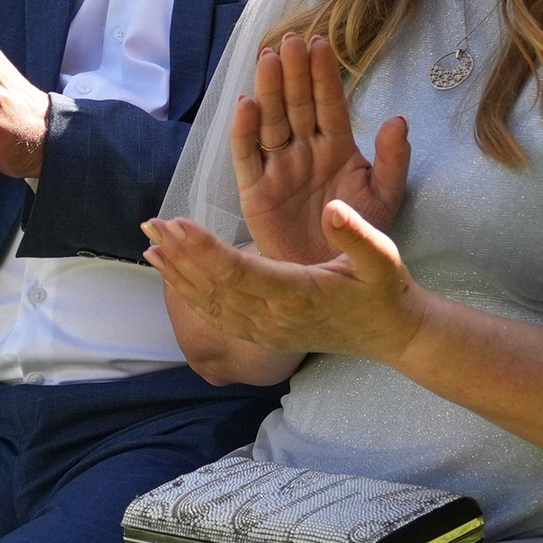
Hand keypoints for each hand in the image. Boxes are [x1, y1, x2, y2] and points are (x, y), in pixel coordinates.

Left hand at [143, 198, 424, 366]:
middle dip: (179, 256)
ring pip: (210, 305)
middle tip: (150, 224)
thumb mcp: (383, 257)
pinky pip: (218, 317)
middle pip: (213, 288)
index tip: (178, 223)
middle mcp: (275, 316)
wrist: (391, 334)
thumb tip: (332, 208)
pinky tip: (173, 277)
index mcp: (298, 293)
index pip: (239, 272)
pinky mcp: (264, 334)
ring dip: (177, 275)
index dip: (204, 249)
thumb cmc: (385, 290)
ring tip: (150, 246)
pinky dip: (190, 296)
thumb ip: (357, 234)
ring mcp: (266, 329)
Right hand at [230, 31, 408, 264]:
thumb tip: (399, 119)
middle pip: (296, 103)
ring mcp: (279, 167)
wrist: (335, 276)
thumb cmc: (360, 234)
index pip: (329, 102)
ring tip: (268, 58)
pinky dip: (244, 131)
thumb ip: (393, 159)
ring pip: (271, 121)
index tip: (321, 42)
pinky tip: (246, 104)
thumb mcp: (386, 196)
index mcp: (336, 146)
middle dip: (294, 72)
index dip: (324, 74)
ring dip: (268, 89)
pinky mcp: (255, 190)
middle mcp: (304, 149)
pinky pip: (247, 156)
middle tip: (292, 40)